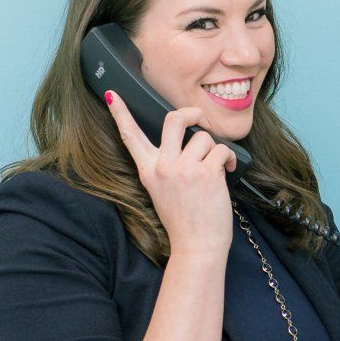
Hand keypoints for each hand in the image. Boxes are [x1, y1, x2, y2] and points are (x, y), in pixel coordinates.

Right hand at [103, 92, 235, 259]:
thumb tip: (187, 140)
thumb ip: (167, 165)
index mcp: (148, 170)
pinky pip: (222, 150)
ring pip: (204, 138)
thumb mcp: (162, 191)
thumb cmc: (185, 220)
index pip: (130, 136)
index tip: (110, 94)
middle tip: (202, 120)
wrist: (197, 246)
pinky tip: (228, 172)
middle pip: (173, 119)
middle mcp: (162, 166)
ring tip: (215, 170)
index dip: (119, 112)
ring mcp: (183, 169)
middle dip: (192, 113)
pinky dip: (229, 160)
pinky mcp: (205, 173)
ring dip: (215, 150)